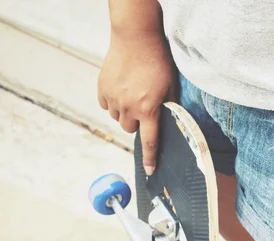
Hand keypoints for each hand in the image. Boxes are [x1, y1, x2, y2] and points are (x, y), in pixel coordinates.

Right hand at [98, 33, 176, 174]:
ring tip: (132, 94)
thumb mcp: (171, 85)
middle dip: (137, 123)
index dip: (150, 158)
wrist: (136, 37)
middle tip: (143, 107)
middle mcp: (129, 107)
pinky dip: (113, 102)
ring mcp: (113, 98)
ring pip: (117, 118)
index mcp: (149, 109)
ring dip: (125, 112)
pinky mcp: (102, 89)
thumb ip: (169, 106)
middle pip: (129, 129)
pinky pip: (106, 105)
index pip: (150, 141)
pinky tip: (121, 88)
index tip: (150, 170)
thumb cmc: (158, 60)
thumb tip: (169, 123)